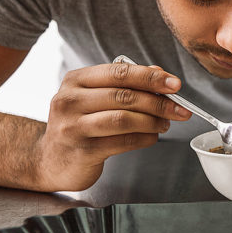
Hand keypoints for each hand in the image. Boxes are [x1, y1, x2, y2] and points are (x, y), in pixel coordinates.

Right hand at [36, 62, 191, 190]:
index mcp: (76, 80)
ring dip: (153, 121)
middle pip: (124, 96)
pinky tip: (152, 137)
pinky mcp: (82, 151)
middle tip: (180, 109)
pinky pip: (122, 142)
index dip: (150, 77)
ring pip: (124, 119)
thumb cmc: (79, 124)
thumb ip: (125, 84)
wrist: (51, 160)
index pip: (119, 72)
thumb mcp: (96, 97)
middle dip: (159, 102)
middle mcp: (69, 100)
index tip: (175, 84)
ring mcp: (73, 127)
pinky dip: (144, 138)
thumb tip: (159, 73)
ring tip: (166, 123)